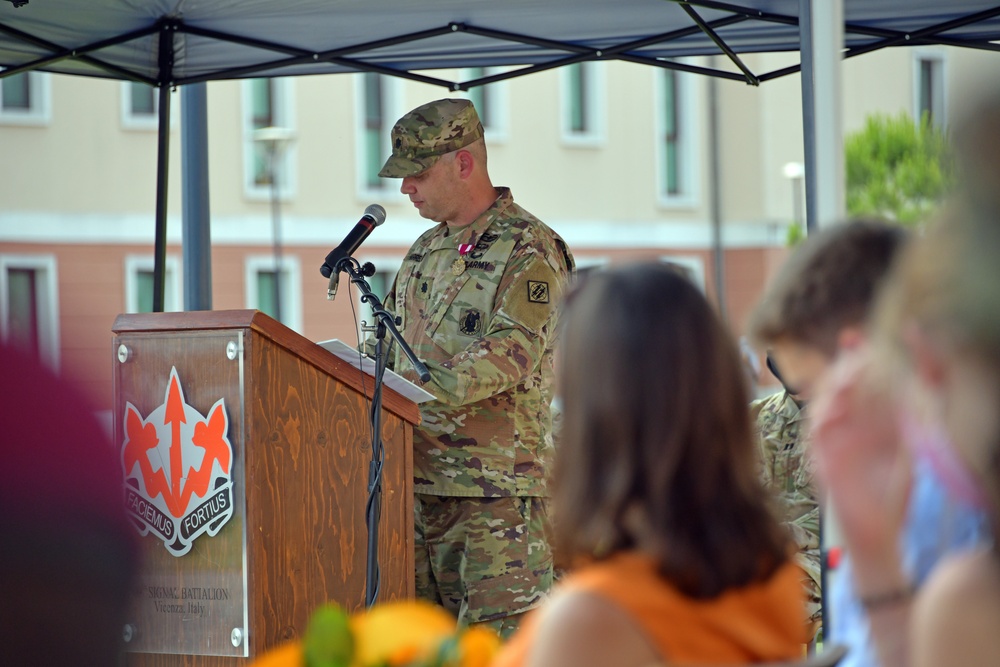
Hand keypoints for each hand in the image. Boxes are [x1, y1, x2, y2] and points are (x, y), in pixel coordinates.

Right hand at [809, 344, 911, 586]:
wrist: (883, 527)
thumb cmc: (898, 485)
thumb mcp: (919, 432)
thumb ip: (929, 388)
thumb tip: (922, 348)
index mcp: (868, 414)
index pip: (856, 375)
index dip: (853, 353)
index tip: (854, 335)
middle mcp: (846, 423)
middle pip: (836, 383)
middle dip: (843, 367)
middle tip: (857, 358)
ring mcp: (832, 440)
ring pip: (822, 403)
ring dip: (831, 390)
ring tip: (849, 382)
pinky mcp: (822, 458)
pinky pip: (815, 432)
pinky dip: (822, 418)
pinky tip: (835, 411)